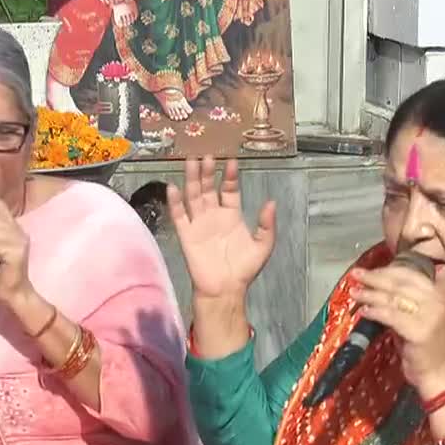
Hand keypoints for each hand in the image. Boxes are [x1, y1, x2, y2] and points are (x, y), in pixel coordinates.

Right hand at [167, 157, 275, 302]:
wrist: (225, 289)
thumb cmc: (244, 269)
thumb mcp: (263, 246)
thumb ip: (267, 225)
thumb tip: (271, 202)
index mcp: (232, 215)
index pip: (229, 189)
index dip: (230, 175)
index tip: (231, 160)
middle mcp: (213, 215)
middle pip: (208, 187)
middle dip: (207, 171)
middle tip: (207, 154)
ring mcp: (198, 223)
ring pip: (193, 195)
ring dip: (192, 179)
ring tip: (191, 161)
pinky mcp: (186, 234)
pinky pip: (179, 215)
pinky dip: (174, 201)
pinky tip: (173, 187)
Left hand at [350, 265, 444, 397]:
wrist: (437, 373)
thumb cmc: (423, 345)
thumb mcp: (417, 315)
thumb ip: (403, 298)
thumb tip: (376, 281)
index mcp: (438, 294)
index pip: (409, 274)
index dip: (386, 271)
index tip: (368, 270)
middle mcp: (437, 301)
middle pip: (399, 283)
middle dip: (374, 278)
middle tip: (356, 274)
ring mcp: (431, 315)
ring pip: (393, 298)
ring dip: (370, 294)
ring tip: (354, 292)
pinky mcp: (420, 330)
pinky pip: (391, 316)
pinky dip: (375, 312)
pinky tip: (363, 311)